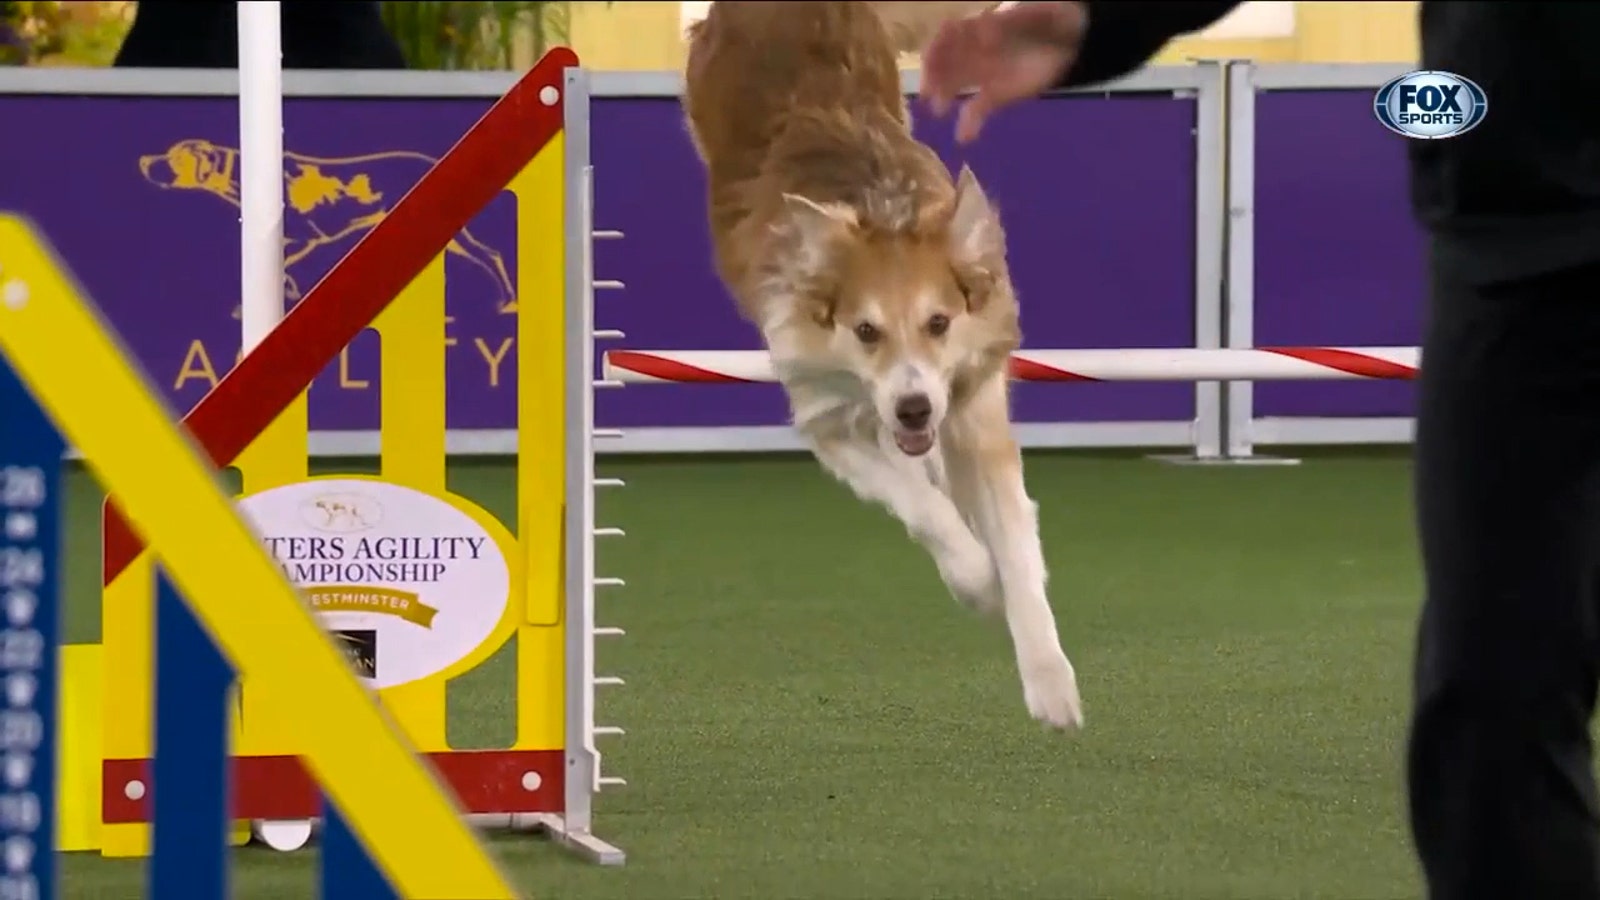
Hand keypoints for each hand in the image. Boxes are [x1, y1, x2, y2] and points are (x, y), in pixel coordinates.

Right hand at [919, 2, 1088, 143]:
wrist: (1070, 40)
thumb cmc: (1046, 19)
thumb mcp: (1030, 13)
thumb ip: (1007, 21)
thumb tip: (983, 29)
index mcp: (978, 27)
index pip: (947, 36)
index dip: (937, 46)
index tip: (931, 59)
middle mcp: (973, 52)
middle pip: (944, 63)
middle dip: (933, 75)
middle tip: (928, 91)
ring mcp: (983, 75)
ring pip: (955, 87)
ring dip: (943, 98)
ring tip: (940, 111)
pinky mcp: (996, 96)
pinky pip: (977, 110)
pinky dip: (969, 124)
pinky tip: (964, 137)